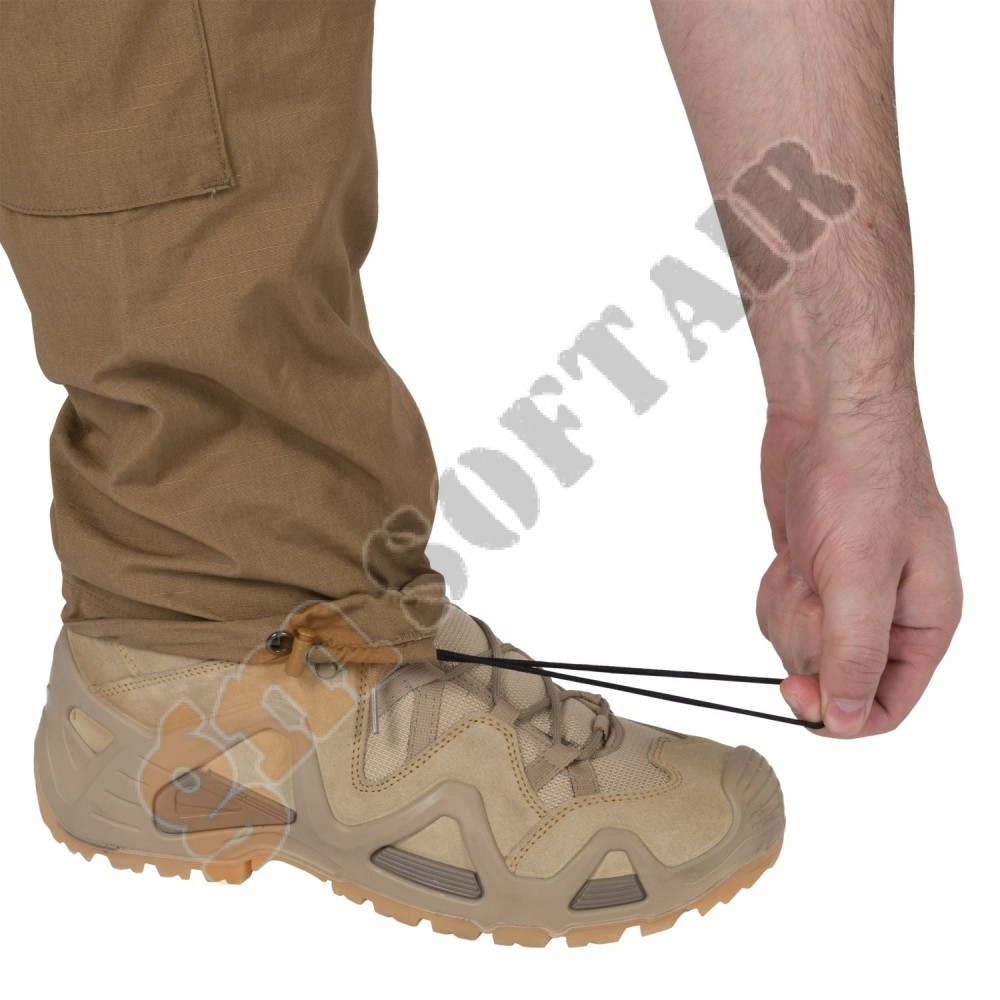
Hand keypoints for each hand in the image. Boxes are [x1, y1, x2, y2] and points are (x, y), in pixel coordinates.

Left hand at [756, 400, 961, 736]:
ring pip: (799, 649)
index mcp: (925, 623)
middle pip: (834, 679)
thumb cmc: (864, 478)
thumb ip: (856, 651)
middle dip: (808, 637)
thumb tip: (850, 718)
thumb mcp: (860, 572)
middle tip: (814, 587)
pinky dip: (774, 592)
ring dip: (787, 611)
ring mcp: (846, 599)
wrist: (827, 419)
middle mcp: (889, 618)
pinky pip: (779, 617)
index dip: (840, 713)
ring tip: (804, 562)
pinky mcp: (811, 580)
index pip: (887, 706)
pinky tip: (788, 556)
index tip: (794, 692)